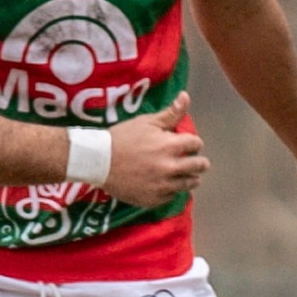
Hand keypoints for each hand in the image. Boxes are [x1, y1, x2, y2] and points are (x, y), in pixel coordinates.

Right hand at [103, 92, 208, 206]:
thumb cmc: (121, 138)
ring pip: (189, 184)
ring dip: (189, 178)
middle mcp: (170, 168)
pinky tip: (164, 183)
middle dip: (198, 162)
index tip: (187, 144)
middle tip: (192, 161)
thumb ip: (170, 113)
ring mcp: (162, 186)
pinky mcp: (153, 199)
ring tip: (183, 174)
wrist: (97, 161)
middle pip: (199, 167)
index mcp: (170, 146)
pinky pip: (171, 197)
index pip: (196, 144)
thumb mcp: (146, 122)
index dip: (193, 142)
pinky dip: (171, 190)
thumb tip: (186, 96)